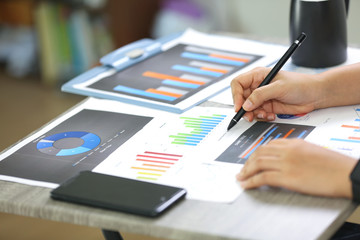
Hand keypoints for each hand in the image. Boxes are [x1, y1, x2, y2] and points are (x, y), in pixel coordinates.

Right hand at [230, 67, 321, 121]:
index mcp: (257, 75)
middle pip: (241, 98)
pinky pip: (257, 114)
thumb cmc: (300, 84)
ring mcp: (262, 97)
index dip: (236, 95)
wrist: (314, 95)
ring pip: (248, 108)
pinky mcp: (267, 106)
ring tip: (264, 114)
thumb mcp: (279, 87)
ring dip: (254, 114)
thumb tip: (245, 104)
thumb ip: (260, 95)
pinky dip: (262, 117)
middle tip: (249, 116)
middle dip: (244, 108)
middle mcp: (257, 86)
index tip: (239, 107)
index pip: (238, 83)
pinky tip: (271, 115)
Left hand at [237, 139, 356, 197]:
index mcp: (295, 143)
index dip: (257, 152)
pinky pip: (262, 178)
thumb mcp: (313, 151)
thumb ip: (297, 152)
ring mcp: (286, 163)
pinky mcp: (287, 177)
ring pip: (257, 164)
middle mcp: (288, 151)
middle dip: (248, 162)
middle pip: (259, 153)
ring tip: (241, 178)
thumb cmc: (335, 165)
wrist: (346, 173)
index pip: (269, 145)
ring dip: (246, 172)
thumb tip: (285, 160)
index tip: (252, 159)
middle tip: (243, 170)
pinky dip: (251, 182)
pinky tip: (247, 185)